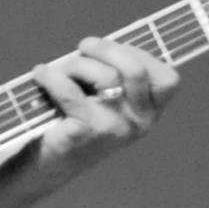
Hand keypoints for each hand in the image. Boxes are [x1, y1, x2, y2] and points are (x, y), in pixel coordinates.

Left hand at [27, 34, 177, 170]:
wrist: (48, 163)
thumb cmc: (76, 117)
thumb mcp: (105, 96)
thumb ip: (114, 72)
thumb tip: (100, 44)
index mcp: (150, 112)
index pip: (167, 80)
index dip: (141, 54)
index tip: (114, 48)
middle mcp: (139, 123)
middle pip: (135, 70)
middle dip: (106, 49)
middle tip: (83, 46)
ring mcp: (115, 130)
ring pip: (105, 76)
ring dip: (76, 64)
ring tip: (58, 69)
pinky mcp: (86, 133)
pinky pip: (70, 91)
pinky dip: (51, 77)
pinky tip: (41, 74)